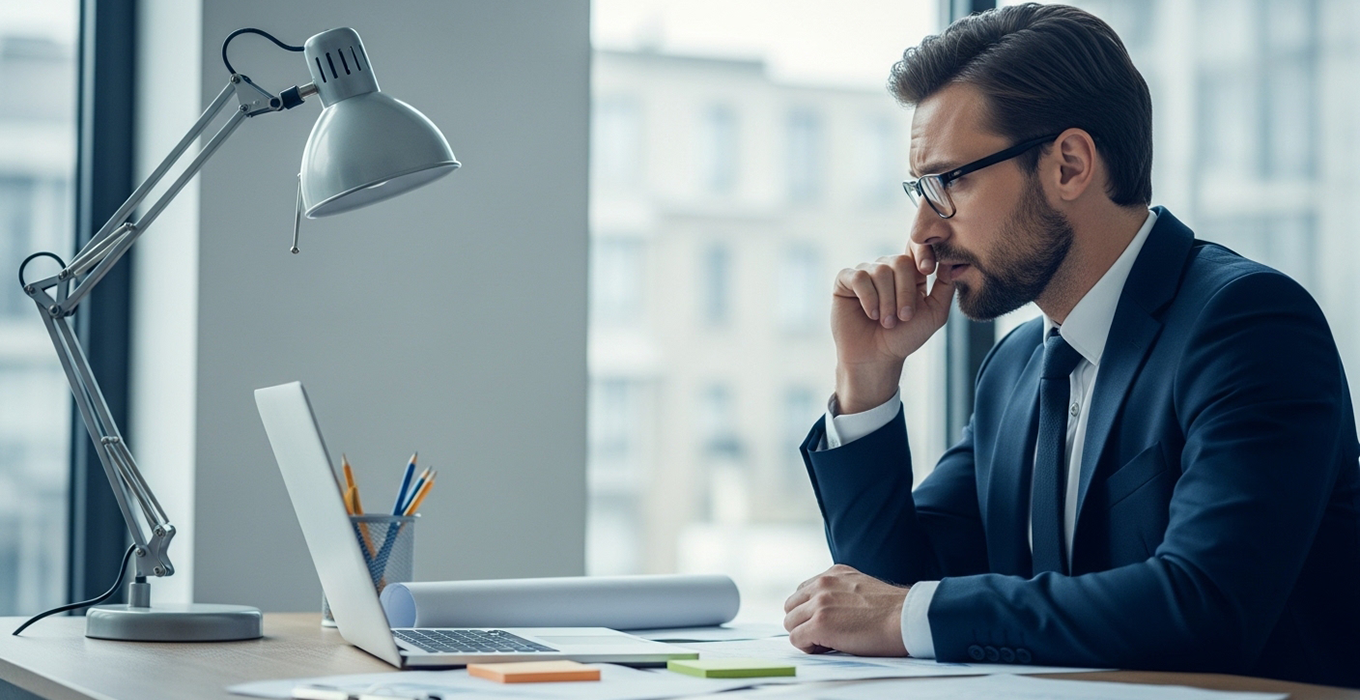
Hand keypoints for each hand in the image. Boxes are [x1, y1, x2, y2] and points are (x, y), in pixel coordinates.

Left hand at [782, 564, 909, 656]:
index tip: (829, 622)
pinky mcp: (820, 623)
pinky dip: (809, 647)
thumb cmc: (891, 610)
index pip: (802, 592)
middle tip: (826, 634)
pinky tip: (830, 647)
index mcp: (833, 573)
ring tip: (829, 641)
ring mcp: (819, 603)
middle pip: (791, 607)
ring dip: (806, 635)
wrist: (907, 617)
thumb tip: (827, 611)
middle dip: (804, 622)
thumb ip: (840, 591)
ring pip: (790, 623)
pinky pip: (796, 639)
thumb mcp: (861, 587)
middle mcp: (823, 584)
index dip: (811, 611)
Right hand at [832, 252, 953, 412]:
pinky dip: (868, 297)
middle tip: (904, 317)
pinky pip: (858, 277)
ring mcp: (865, 273)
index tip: (928, 270)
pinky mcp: (845, 280)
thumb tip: (952, 261)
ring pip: (879, 270)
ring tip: (887, 322)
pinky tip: (870, 314)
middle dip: (904, 292)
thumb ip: (946, 287)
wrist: (876, 358)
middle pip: (900, 261)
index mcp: (909, 272)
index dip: (923, 251)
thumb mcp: (934, 314)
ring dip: (886, 301)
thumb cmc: (905, 338)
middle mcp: (887, 268)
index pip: (916, 246)